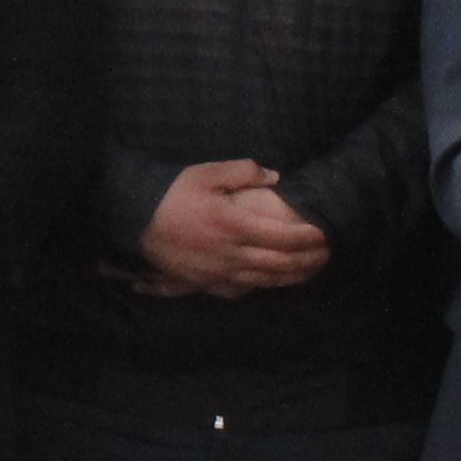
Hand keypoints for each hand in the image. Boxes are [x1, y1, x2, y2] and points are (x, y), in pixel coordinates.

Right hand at [134, 160, 332, 297]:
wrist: (132, 217)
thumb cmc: (172, 192)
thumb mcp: (207, 172)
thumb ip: (244, 171)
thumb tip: (275, 178)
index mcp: (233, 224)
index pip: (283, 236)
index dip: (308, 237)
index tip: (325, 233)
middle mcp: (229, 253)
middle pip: (279, 264)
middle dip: (308, 261)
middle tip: (327, 255)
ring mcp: (217, 272)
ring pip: (264, 280)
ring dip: (291, 277)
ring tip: (310, 271)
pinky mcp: (203, 282)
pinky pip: (239, 289)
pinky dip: (260, 287)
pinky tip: (270, 282)